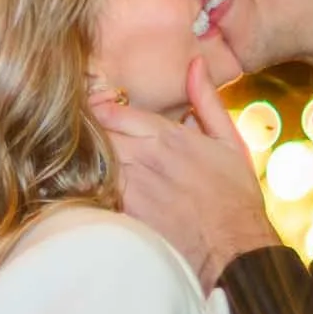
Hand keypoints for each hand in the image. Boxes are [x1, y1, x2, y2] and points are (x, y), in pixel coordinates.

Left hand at [94, 58, 282, 290]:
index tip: (92, 107)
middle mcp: (147, 156)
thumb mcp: (230, 141)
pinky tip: (91, 184)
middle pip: (98, 132)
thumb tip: (194, 64)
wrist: (233, 249)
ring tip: (79, 155)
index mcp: (169, 135)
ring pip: (94, 159)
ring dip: (88, 155)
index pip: (115, 111)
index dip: (99, 107)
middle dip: (88, 129)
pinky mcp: (127, 212)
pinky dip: (92, 184)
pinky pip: (98, 190)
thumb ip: (207, 101)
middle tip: (78, 129)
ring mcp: (133, 185)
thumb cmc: (235, 196)